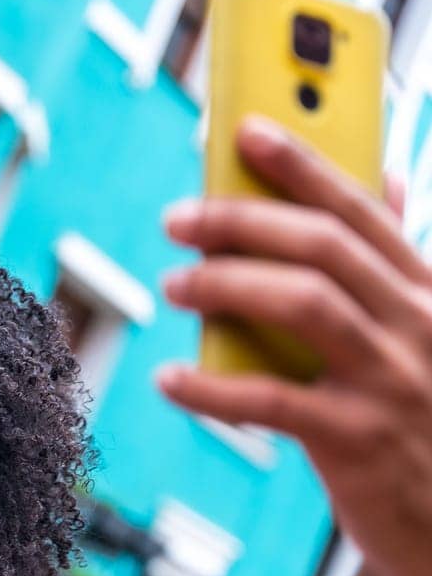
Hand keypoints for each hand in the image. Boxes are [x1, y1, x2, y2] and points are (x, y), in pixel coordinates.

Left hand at [157, 115, 431, 575]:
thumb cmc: (420, 422)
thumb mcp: (423, 335)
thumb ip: (396, 266)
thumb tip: (385, 181)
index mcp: (430, 294)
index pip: (363, 210)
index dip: (303, 164)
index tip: (246, 130)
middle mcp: (421, 328)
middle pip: (326, 248)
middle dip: (244, 220)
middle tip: (176, 219)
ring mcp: (395, 385)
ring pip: (306, 307)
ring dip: (227, 285)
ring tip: (172, 284)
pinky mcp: (362, 445)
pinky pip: (274, 402)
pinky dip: (212, 387)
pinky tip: (169, 380)